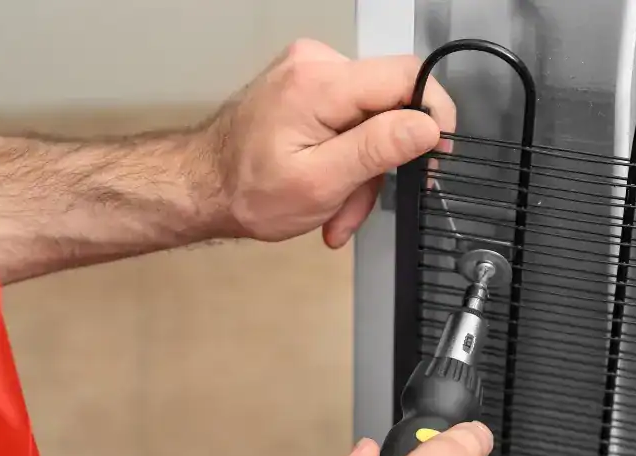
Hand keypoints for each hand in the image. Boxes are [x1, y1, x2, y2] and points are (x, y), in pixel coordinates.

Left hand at [205, 39, 456, 248]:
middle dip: (383, 162)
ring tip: (335, 209)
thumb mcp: (319, 183)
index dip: (432, 114)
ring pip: (371, 119)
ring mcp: (308, 73)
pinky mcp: (306, 88)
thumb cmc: (245, 191)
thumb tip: (426, 126)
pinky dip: (345, 159)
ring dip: (361, 171)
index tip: (434, 155)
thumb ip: (376, 149)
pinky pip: (349, 120)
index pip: (407, 75)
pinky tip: (328, 189)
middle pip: (389, 103)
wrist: (202, 188)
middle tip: (361, 204)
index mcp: (319, 83)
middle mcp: (314, 65)